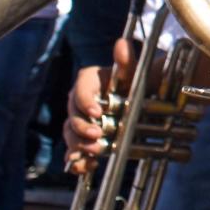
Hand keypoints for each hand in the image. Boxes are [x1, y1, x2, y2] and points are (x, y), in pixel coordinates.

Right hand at [62, 47, 123, 175]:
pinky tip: (87, 166)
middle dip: (83, 127)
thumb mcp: (134, 73)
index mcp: (88, 82)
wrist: (139, 103)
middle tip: (98, 134)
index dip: (85, 101)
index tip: (97, 111)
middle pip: (72, 116)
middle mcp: (80, 103)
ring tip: (97, 151)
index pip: (79, 90)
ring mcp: (80, 123)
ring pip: (70, 135)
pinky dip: (77, 161)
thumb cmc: (135, 84)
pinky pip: (73, 153)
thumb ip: (127, 60)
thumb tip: (122, 43)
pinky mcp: (84, 141)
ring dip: (80, 145)